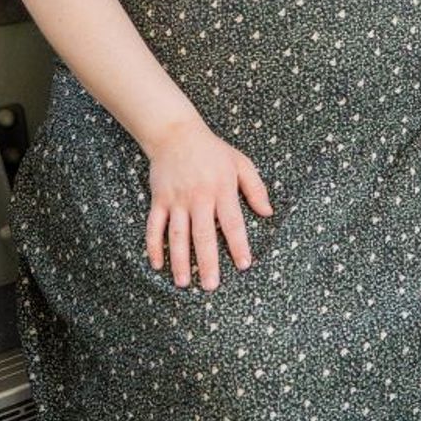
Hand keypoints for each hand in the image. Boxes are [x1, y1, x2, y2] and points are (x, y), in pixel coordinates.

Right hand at [145, 114, 272, 291]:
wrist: (175, 133)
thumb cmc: (213, 151)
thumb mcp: (241, 163)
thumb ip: (256, 188)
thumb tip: (268, 213)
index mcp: (221, 189)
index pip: (232, 222)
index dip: (238, 244)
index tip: (244, 265)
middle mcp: (198, 197)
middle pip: (203, 234)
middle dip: (207, 262)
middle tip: (211, 286)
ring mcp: (176, 199)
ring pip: (177, 235)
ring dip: (179, 260)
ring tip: (183, 283)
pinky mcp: (159, 199)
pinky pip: (154, 226)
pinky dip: (153, 246)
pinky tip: (157, 265)